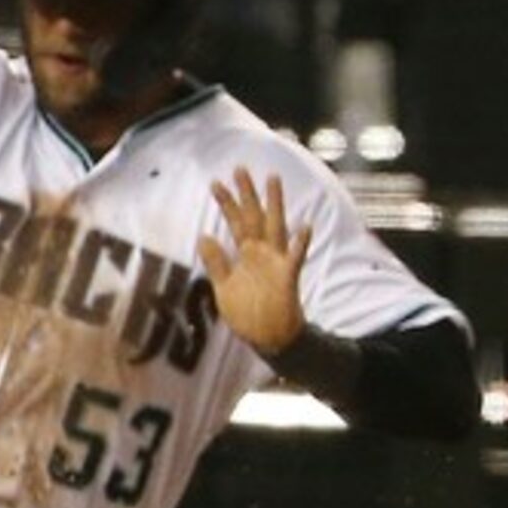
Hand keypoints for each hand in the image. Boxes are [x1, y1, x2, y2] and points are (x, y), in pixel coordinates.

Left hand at [196, 166, 312, 358]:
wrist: (270, 339)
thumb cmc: (249, 314)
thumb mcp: (224, 288)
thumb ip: (216, 263)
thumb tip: (203, 237)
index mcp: (247, 255)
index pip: (235, 223)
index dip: (226, 203)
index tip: (215, 183)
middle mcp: (262, 253)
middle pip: (254, 217)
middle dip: (247, 193)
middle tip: (239, 168)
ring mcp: (276, 263)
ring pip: (276, 227)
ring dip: (275, 204)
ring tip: (274, 180)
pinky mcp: (287, 278)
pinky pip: (295, 259)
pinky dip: (300, 244)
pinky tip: (305, 227)